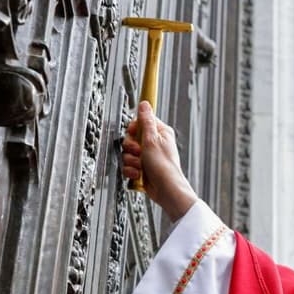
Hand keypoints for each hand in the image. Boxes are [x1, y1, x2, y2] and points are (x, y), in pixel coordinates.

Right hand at [121, 101, 198, 221]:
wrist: (166, 190)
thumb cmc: (163, 166)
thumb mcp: (152, 139)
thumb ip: (146, 121)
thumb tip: (144, 104)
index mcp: (160, 133)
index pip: (140, 122)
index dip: (134, 129)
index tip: (134, 134)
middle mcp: (154, 144)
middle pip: (131, 139)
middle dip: (131, 148)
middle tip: (139, 153)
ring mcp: (147, 157)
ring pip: (128, 154)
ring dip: (131, 161)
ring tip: (140, 166)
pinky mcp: (142, 169)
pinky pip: (129, 166)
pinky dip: (131, 171)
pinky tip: (138, 174)